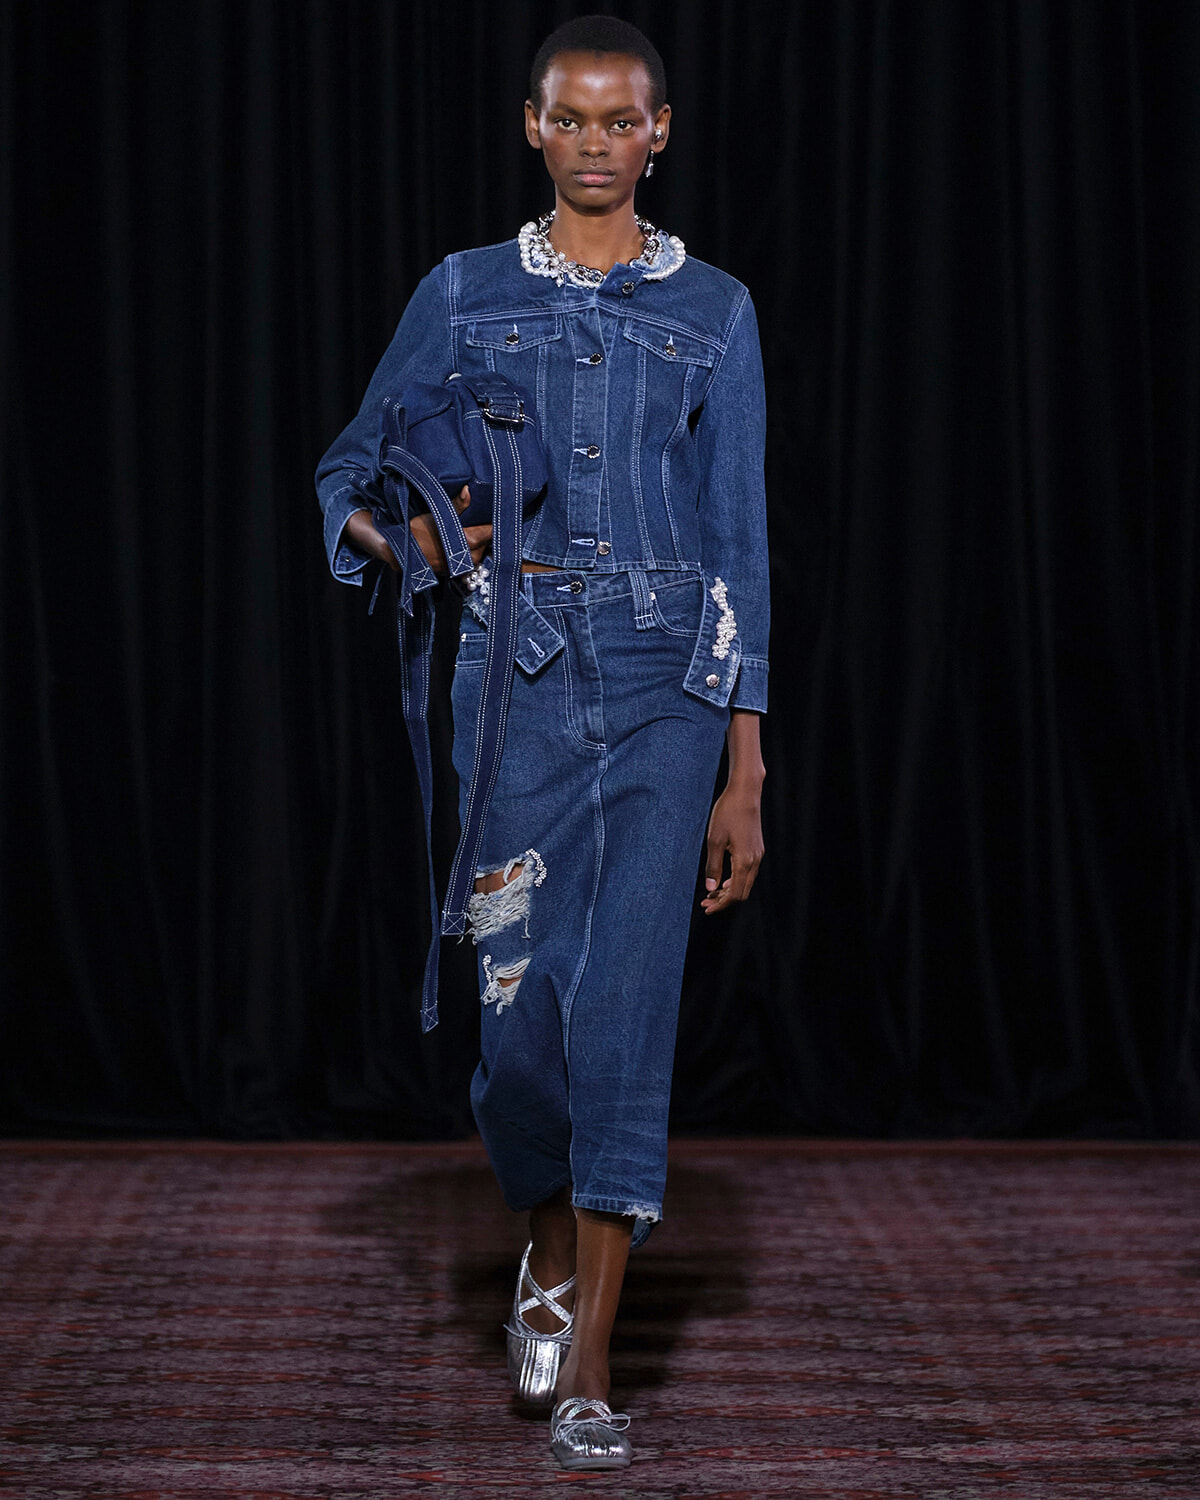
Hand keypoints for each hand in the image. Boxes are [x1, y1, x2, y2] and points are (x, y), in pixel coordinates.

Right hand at [342, 488, 492, 577]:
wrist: (397, 551)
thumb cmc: (417, 529)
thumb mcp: (437, 513)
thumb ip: (457, 504)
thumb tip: (470, 489)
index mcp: (468, 540)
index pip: (491, 532)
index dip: (496, 523)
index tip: (501, 516)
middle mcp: (468, 557)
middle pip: (487, 544)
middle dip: (487, 534)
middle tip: (486, 522)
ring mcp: (461, 567)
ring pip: (478, 554)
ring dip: (478, 545)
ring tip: (475, 533)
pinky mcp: (453, 574)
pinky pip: (468, 562)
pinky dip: (469, 554)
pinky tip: (464, 545)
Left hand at [701, 777, 763, 914]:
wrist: (745, 793)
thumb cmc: (727, 813)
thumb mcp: (714, 840)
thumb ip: (712, 866)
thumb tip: (710, 889)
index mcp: (744, 861)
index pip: (734, 894)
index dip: (720, 905)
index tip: (706, 908)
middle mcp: (755, 861)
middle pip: (742, 892)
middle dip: (724, 901)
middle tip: (705, 903)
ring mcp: (758, 855)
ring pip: (745, 883)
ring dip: (729, 891)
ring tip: (711, 893)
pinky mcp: (757, 849)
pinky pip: (747, 872)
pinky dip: (735, 880)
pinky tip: (722, 879)